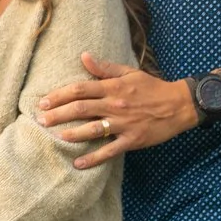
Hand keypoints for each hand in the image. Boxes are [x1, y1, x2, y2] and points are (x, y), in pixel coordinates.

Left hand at [35, 52, 199, 167]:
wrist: (179, 105)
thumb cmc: (152, 88)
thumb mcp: (130, 72)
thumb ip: (105, 68)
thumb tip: (84, 56)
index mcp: (113, 87)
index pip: (81, 89)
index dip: (59, 95)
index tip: (43, 101)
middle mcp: (115, 105)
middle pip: (81, 109)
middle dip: (58, 114)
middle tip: (40, 120)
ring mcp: (123, 124)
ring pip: (92, 129)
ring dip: (71, 133)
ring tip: (55, 136)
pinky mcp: (132, 140)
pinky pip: (109, 151)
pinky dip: (93, 159)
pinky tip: (78, 164)